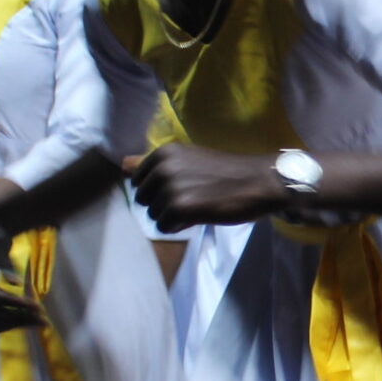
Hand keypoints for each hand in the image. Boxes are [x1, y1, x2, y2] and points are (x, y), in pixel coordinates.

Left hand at [131, 144, 284, 230]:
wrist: (259, 182)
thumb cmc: (226, 172)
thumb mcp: (187, 160)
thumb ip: (153, 164)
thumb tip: (123, 165)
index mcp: (163, 153)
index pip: (138, 182)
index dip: (158, 191)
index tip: (183, 187)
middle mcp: (162, 167)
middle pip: (143, 200)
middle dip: (163, 205)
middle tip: (193, 198)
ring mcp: (170, 187)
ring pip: (153, 216)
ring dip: (174, 217)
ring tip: (199, 205)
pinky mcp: (180, 207)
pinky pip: (164, 227)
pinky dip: (180, 226)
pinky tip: (200, 215)